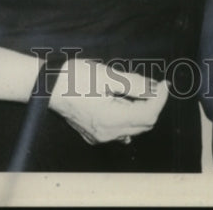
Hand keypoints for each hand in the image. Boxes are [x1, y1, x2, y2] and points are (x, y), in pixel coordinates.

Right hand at [48, 60, 168, 144]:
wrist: (47, 85)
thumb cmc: (75, 77)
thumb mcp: (108, 75)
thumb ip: (134, 84)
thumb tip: (155, 88)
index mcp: (111, 120)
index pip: (148, 115)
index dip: (160, 98)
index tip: (164, 83)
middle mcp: (107, 134)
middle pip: (143, 124)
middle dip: (153, 105)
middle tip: (155, 85)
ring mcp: (99, 136)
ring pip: (132, 129)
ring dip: (142, 111)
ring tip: (141, 92)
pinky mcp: (93, 134)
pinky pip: (119, 131)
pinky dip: (129, 119)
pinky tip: (128, 106)